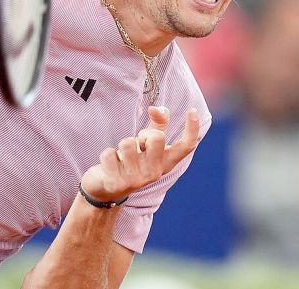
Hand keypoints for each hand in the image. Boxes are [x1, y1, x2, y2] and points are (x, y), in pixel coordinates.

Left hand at [80, 106, 199, 203]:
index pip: (185, 147)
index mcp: (165, 163)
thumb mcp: (146, 144)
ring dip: (121, 146)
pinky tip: (109, 166)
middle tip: (136, 145)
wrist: (106, 190)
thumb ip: (157, 125)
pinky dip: (106, 155)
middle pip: (157, 137)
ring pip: (128, 143)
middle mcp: (154, 173)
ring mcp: (136, 180)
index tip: (192, 110)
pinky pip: (109, 153)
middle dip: (144, 134)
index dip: (192, 129)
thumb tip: (156, 108)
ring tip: (121, 157)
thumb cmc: (131, 161)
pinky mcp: (116, 183)